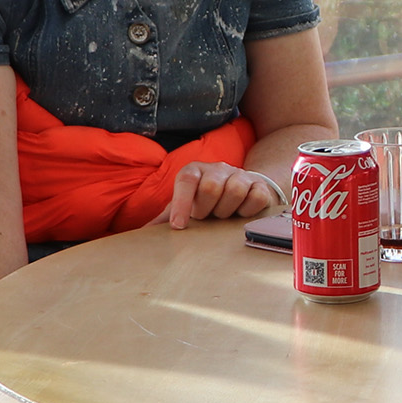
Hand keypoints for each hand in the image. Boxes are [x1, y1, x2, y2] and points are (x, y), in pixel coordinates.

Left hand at [154, 161, 283, 228]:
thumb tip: (141, 234)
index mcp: (195, 171)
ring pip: (235, 190)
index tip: (178, 226)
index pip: (186, 180)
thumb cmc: (207, 201)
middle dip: (206, 209)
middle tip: (206, 217)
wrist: (242, 189)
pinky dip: (247, 210)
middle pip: (211, 187)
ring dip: (226, 211)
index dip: (181, 203)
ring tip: (222, 215)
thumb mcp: (185, 205)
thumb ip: (165, 217)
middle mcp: (218, 169)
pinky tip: (241, 214)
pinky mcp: (260, 185)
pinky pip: (256, 197)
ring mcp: (241, 175)